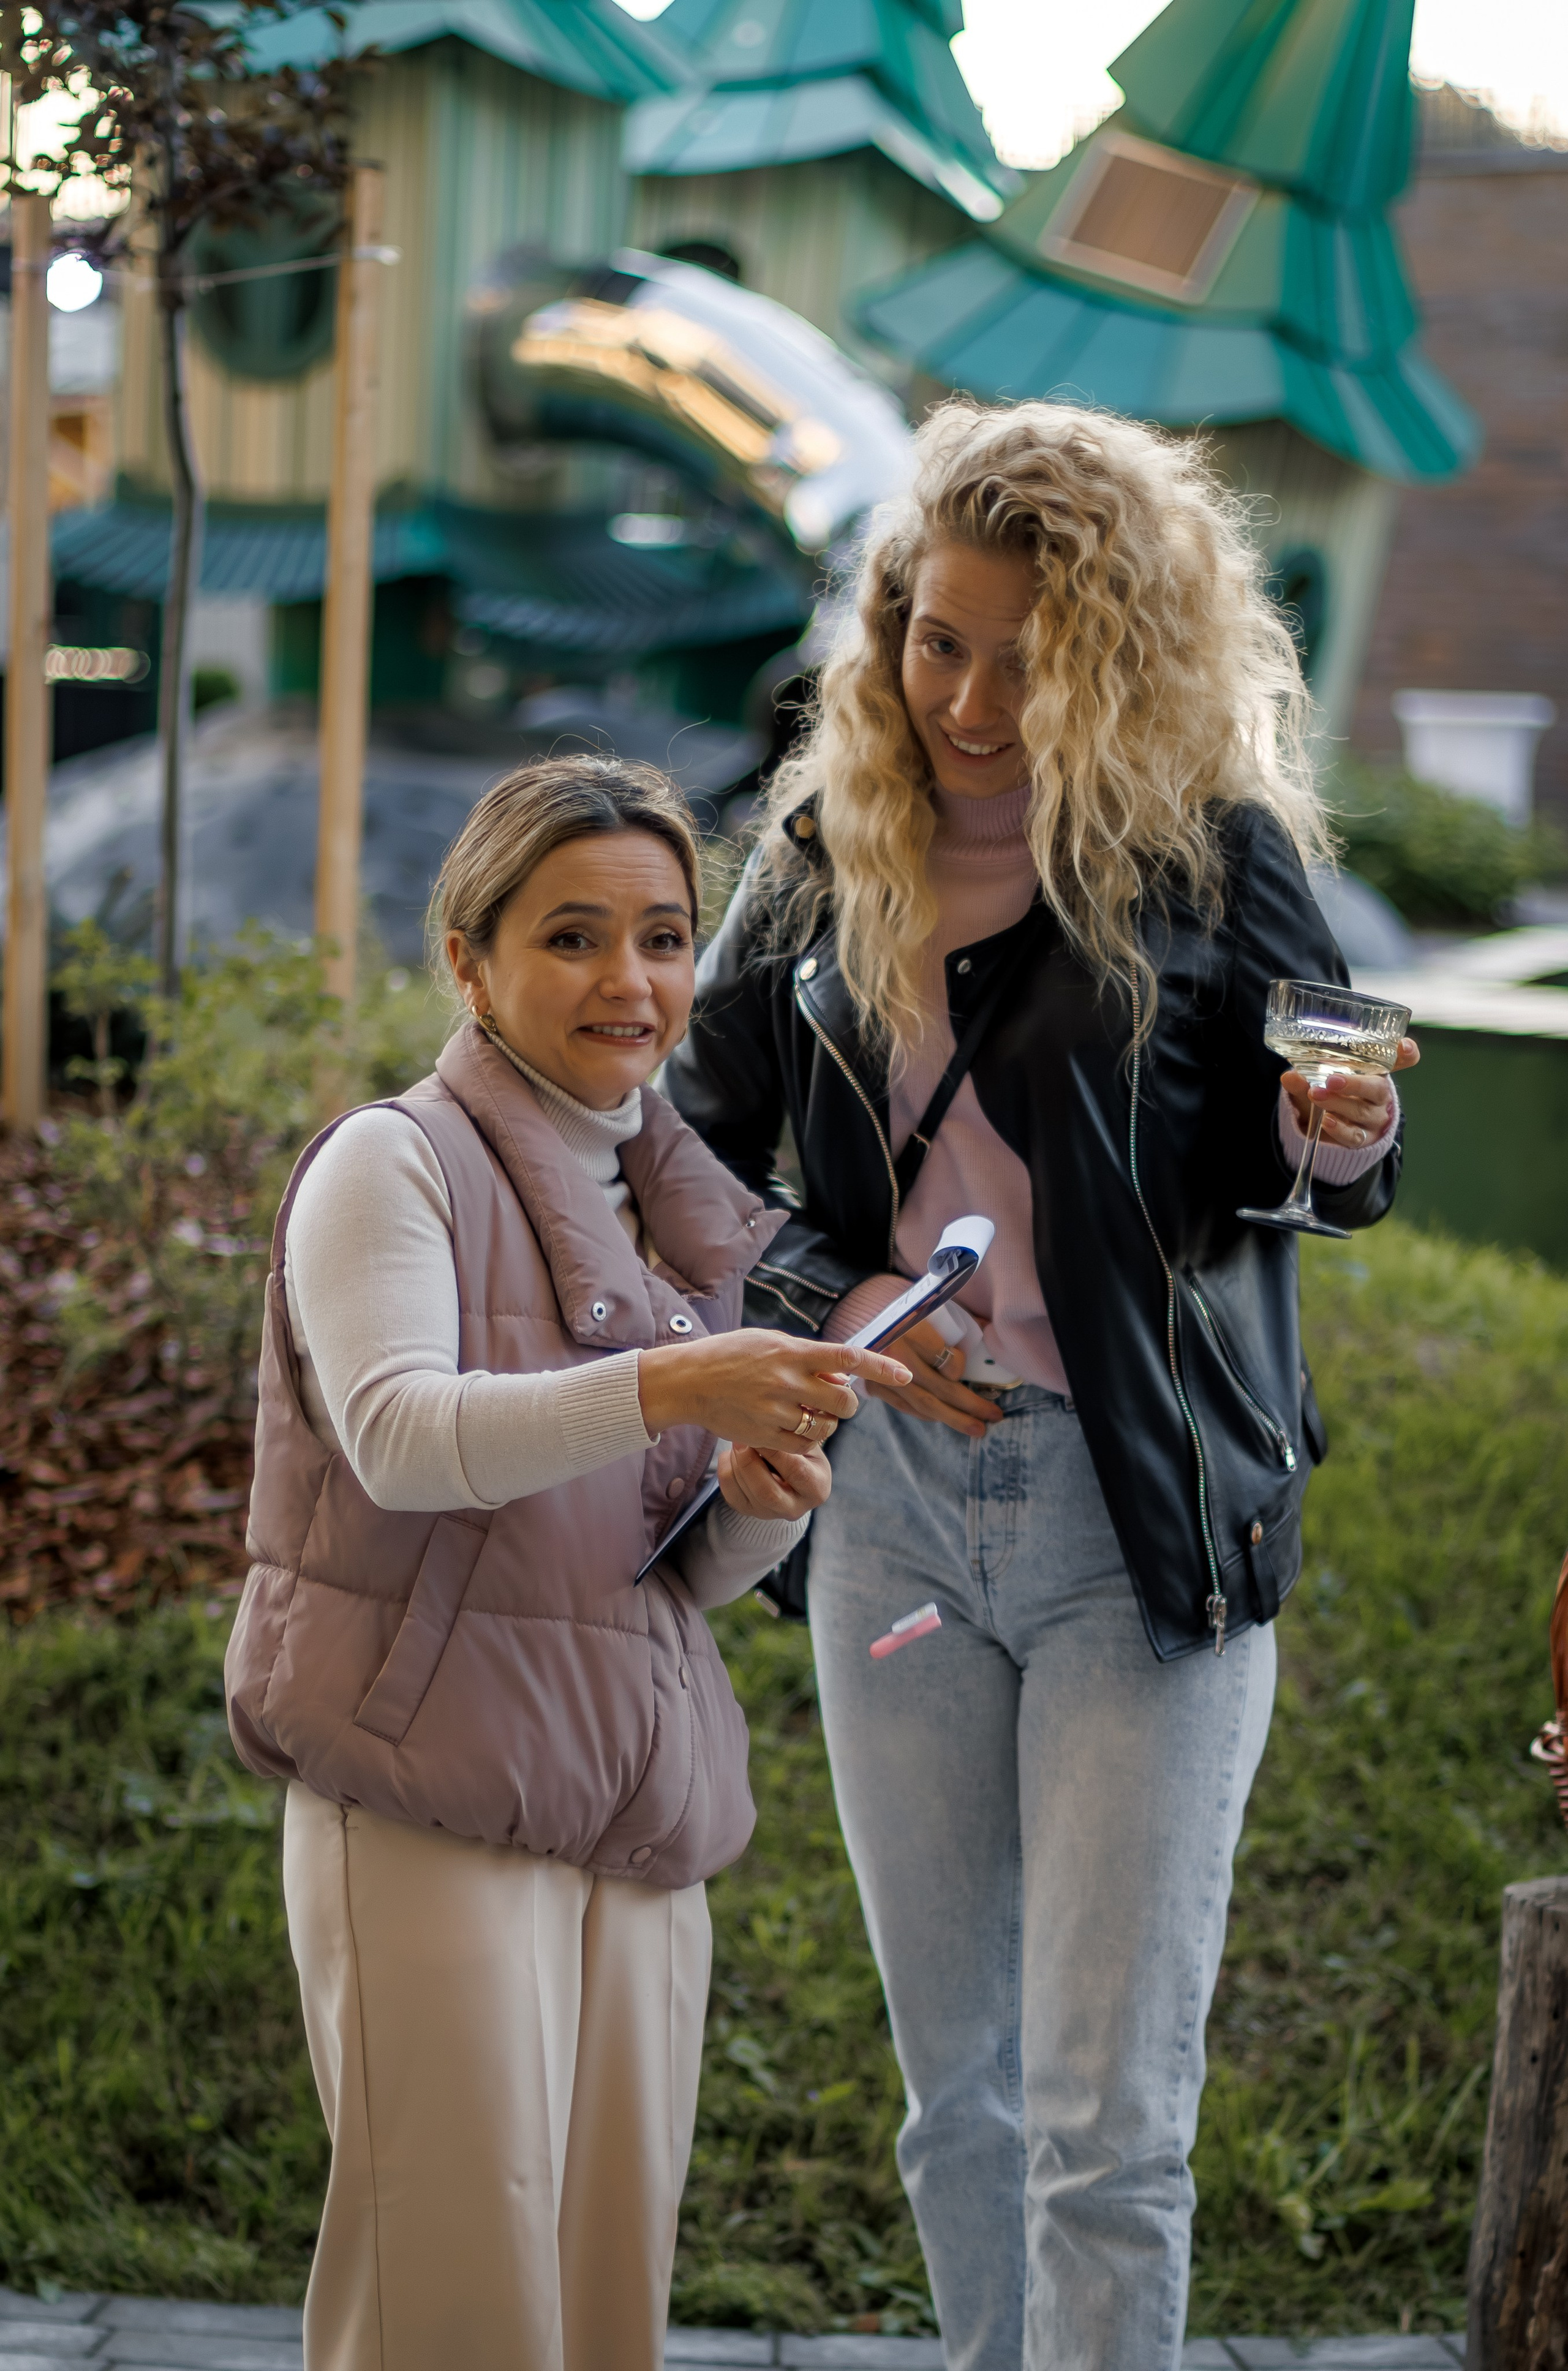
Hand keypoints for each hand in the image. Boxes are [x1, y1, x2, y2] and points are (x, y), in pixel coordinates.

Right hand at [637, 1328, 910, 1451]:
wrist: (689, 1380)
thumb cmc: (731, 1356)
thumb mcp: (770, 1342)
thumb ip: (806, 1357)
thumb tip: (840, 1374)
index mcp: (792, 1351)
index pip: (847, 1358)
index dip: (880, 1366)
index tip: (904, 1374)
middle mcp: (788, 1380)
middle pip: (844, 1403)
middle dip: (846, 1405)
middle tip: (830, 1400)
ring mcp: (777, 1410)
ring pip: (826, 1427)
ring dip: (825, 1423)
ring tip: (805, 1413)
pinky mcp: (766, 1435)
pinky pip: (804, 1445)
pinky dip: (805, 1440)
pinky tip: (790, 1427)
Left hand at [718, 1441, 830, 1520]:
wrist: (793, 1474)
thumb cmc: (804, 1453)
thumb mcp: (808, 1444)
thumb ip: (794, 1438)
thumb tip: (770, 1424)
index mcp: (816, 1489)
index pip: (795, 1471)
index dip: (775, 1451)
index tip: (760, 1430)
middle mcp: (795, 1508)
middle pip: (766, 1491)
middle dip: (749, 1463)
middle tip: (740, 1439)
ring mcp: (769, 1514)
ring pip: (744, 1493)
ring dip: (736, 1463)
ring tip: (738, 1442)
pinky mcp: (749, 1512)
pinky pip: (729, 1494)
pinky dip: (726, 1470)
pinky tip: (732, 1455)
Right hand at [862, 1315, 1003, 1438]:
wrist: (861, 1315)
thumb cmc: (904, 1311)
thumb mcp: (929, 1307)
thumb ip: (956, 1322)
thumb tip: (992, 1329)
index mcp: (910, 1328)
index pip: (945, 1360)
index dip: (960, 1365)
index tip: (961, 1361)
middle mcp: (895, 1354)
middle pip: (940, 1388)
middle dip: (970, 1405)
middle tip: (994, 1415)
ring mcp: (882, 1375)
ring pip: (925, 1404)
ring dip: (954, 1418)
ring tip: (978, 1428)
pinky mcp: (874, 1387)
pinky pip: (908, 1408)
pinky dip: (929, 1415)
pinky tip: (947, 1419)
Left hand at [1282, 1036, 1418, 1150]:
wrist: (1331, 1128)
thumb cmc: (1331, 1094)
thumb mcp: (1318, 1083)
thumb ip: (1306, 1079)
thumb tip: (1289, 1076)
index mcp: (1376, 1072)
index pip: (1402, 1060)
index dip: (1407, 1054)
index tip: (1403, 1046)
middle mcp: (1380, 1094)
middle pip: (1377, 1088)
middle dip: (1354, 1083)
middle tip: (1331, 1080)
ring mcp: (1374, 1117)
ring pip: (1362, 1111)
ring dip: (1338, 1103)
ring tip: (1316, 1095)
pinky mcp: (1364, 1138)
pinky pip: (1354, 1135)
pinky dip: (1339, 1128)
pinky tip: (1326, 1121)